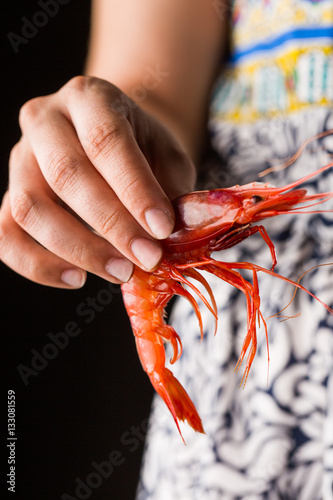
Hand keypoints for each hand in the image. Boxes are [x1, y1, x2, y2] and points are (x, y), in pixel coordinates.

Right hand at [0, 76, 195, 287]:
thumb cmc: (141, 148)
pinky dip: (36, 265)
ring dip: (78, 249)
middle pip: (66, 174)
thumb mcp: (167, 155)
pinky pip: (6, 235)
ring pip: (30, 208)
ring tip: (120, 272)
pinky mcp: (8, 194)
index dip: (134, 189)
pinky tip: (76, 278)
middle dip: (111, 225)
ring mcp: (19, 158)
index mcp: (89, 97)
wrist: (110, 141)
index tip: (162, 229)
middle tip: (146, 258)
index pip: (106, 141)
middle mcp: (45, 120)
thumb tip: (173, 232)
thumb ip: (170, 188)